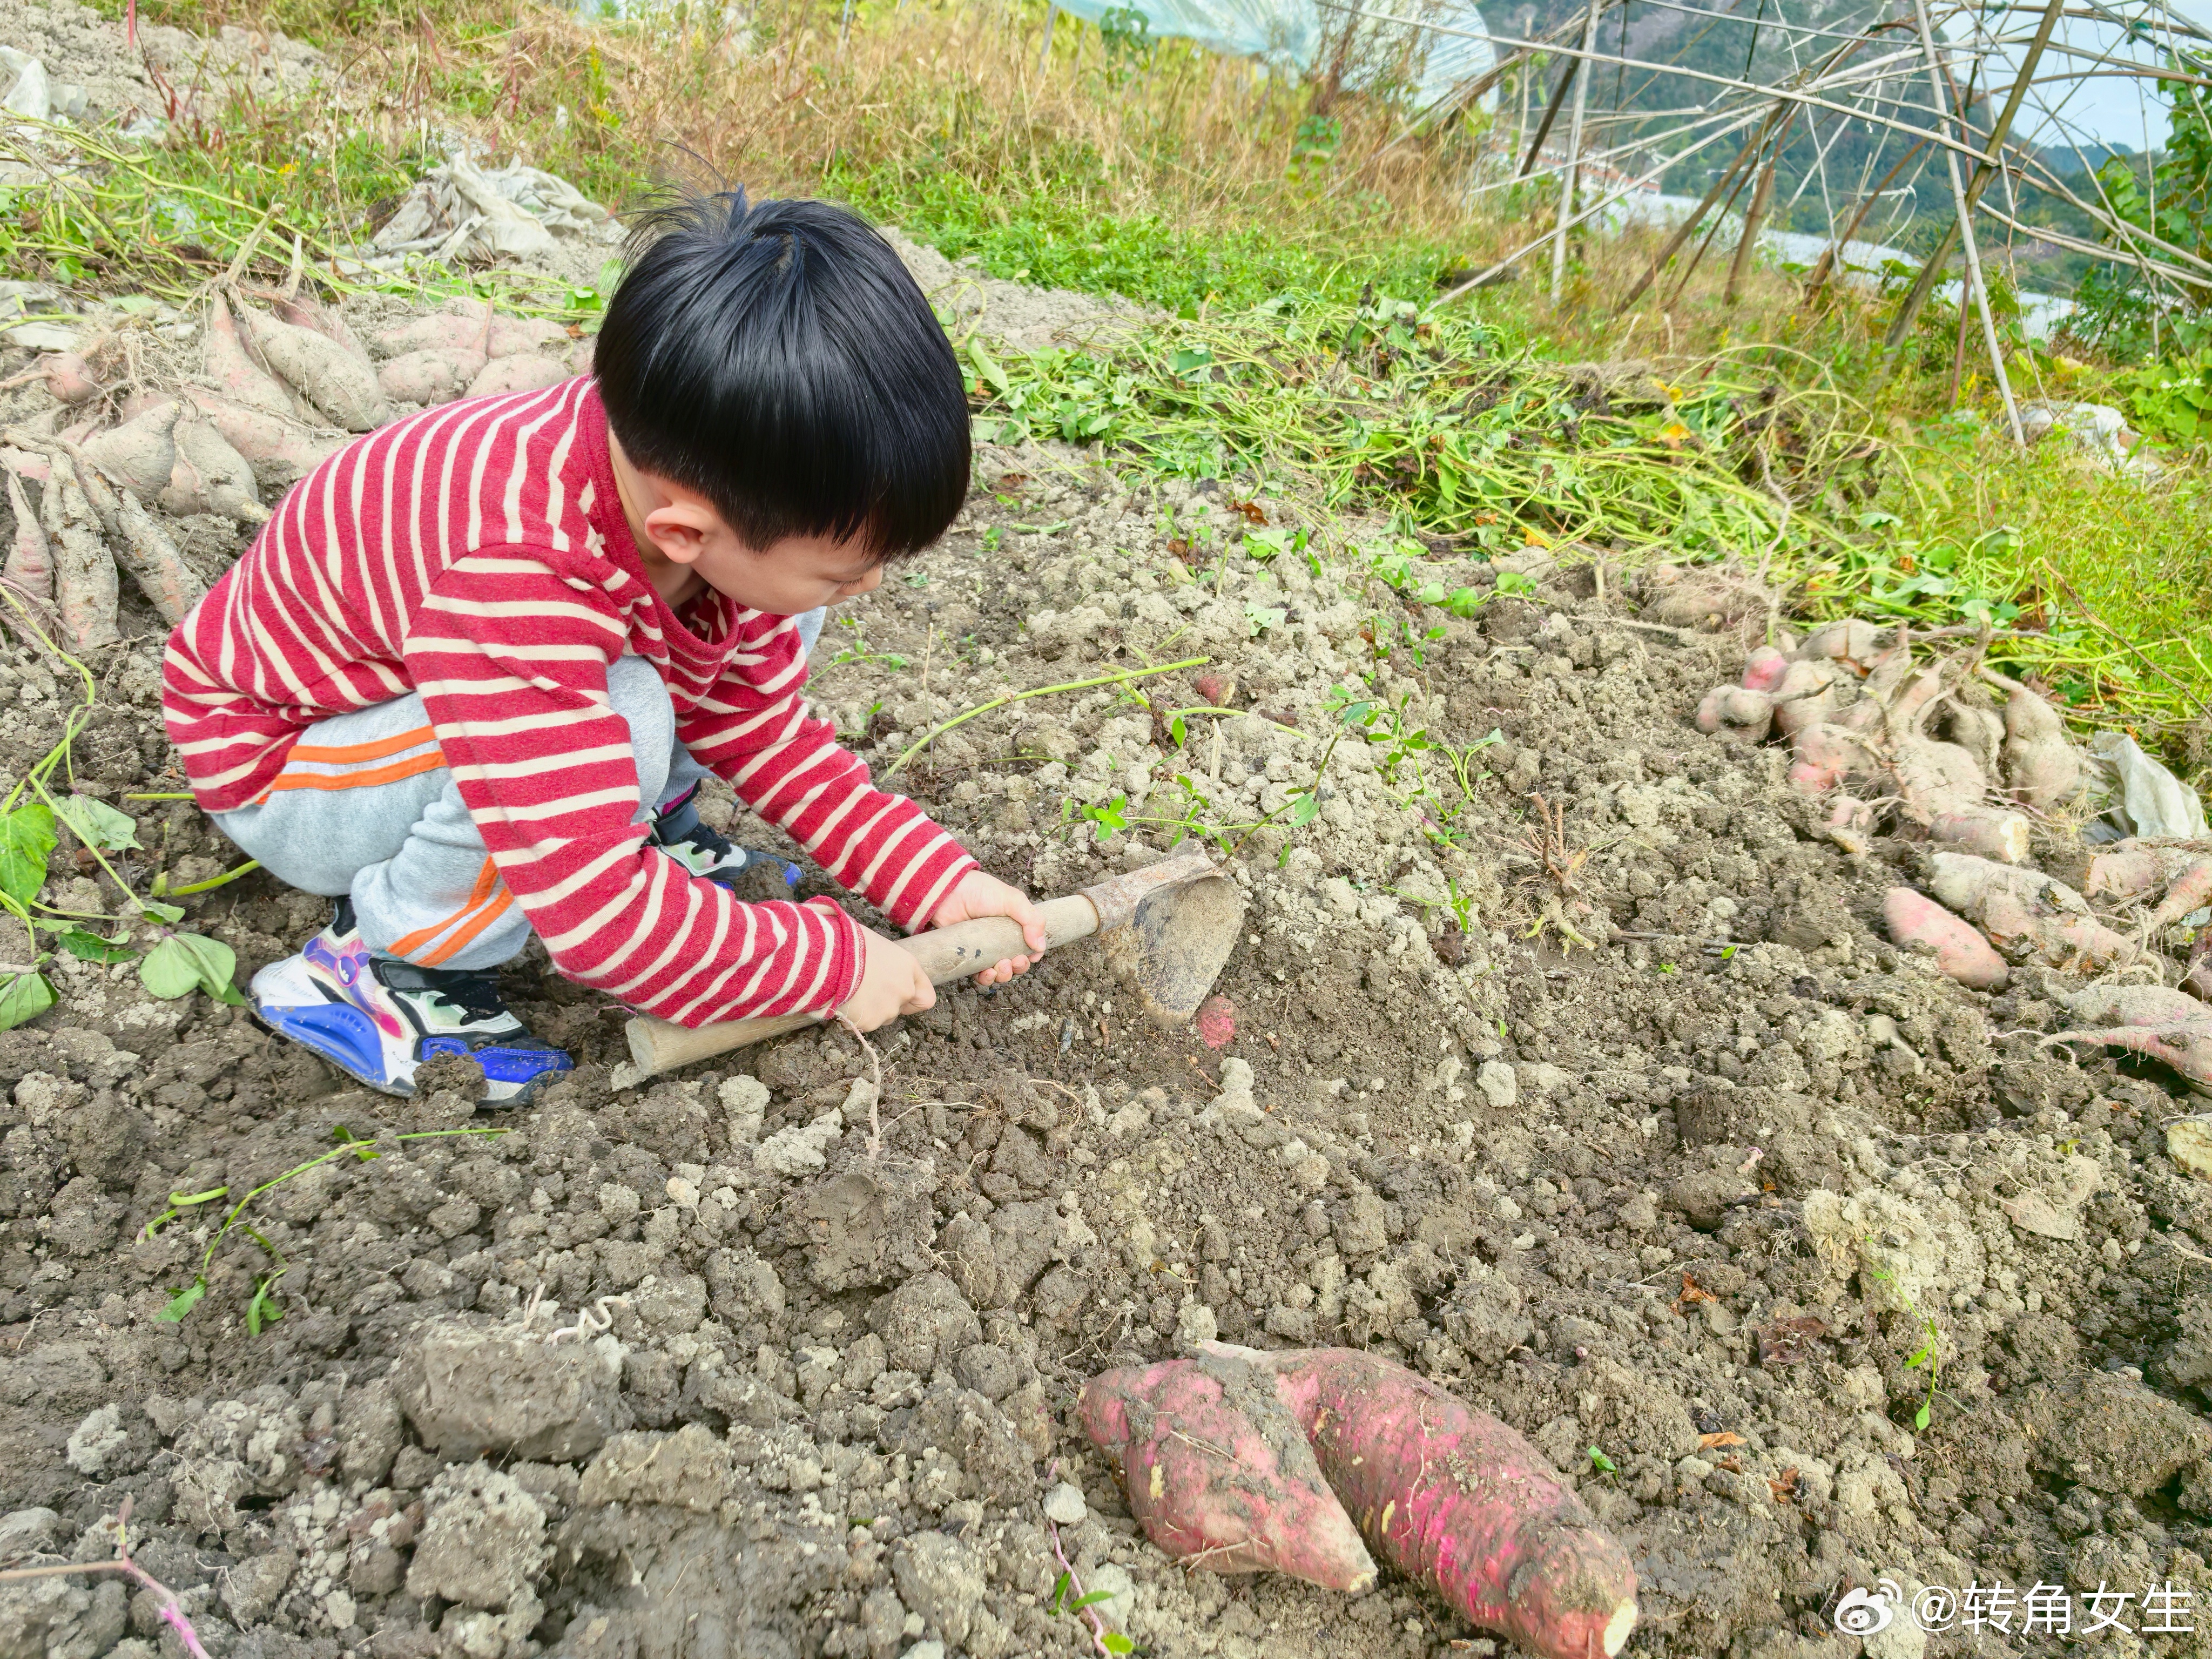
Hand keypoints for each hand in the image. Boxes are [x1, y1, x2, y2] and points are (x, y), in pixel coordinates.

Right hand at [835, 927, 933, 1031]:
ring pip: (880, 1019)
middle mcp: (904, 990)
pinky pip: (860, 1025)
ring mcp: (888, 1009)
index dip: (912, 999)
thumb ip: (886, 963)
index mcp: (909, 968)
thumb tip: (877, 966)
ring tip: (848, 993)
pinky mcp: (869, 1022)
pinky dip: (850, 1018)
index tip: (898, 996)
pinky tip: (840, 1001)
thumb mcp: (875, 944)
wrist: (828, 957)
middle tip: (863, 990)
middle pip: (899, 1008)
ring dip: (867, 1011)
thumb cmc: (848, 942)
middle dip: (884, 1004)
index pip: (926, 997)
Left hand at [930, 870, 1048, 986]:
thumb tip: (1040, 946)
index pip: (1030, 948)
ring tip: (1000, 966)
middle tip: (1014, 960)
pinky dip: (986, 979)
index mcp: (1015, 927)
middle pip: (1016, 964)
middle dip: (1019, 967)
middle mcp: (1001, 940)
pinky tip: (987, 972)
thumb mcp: (1013, 900)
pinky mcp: (969, 956)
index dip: (1032, 956)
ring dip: (1004, 975)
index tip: (1030, 956)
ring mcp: (984, 949)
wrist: (948, 892)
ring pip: (999, 973)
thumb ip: (1032, 920)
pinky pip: (979, 975)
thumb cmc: (980, 891)